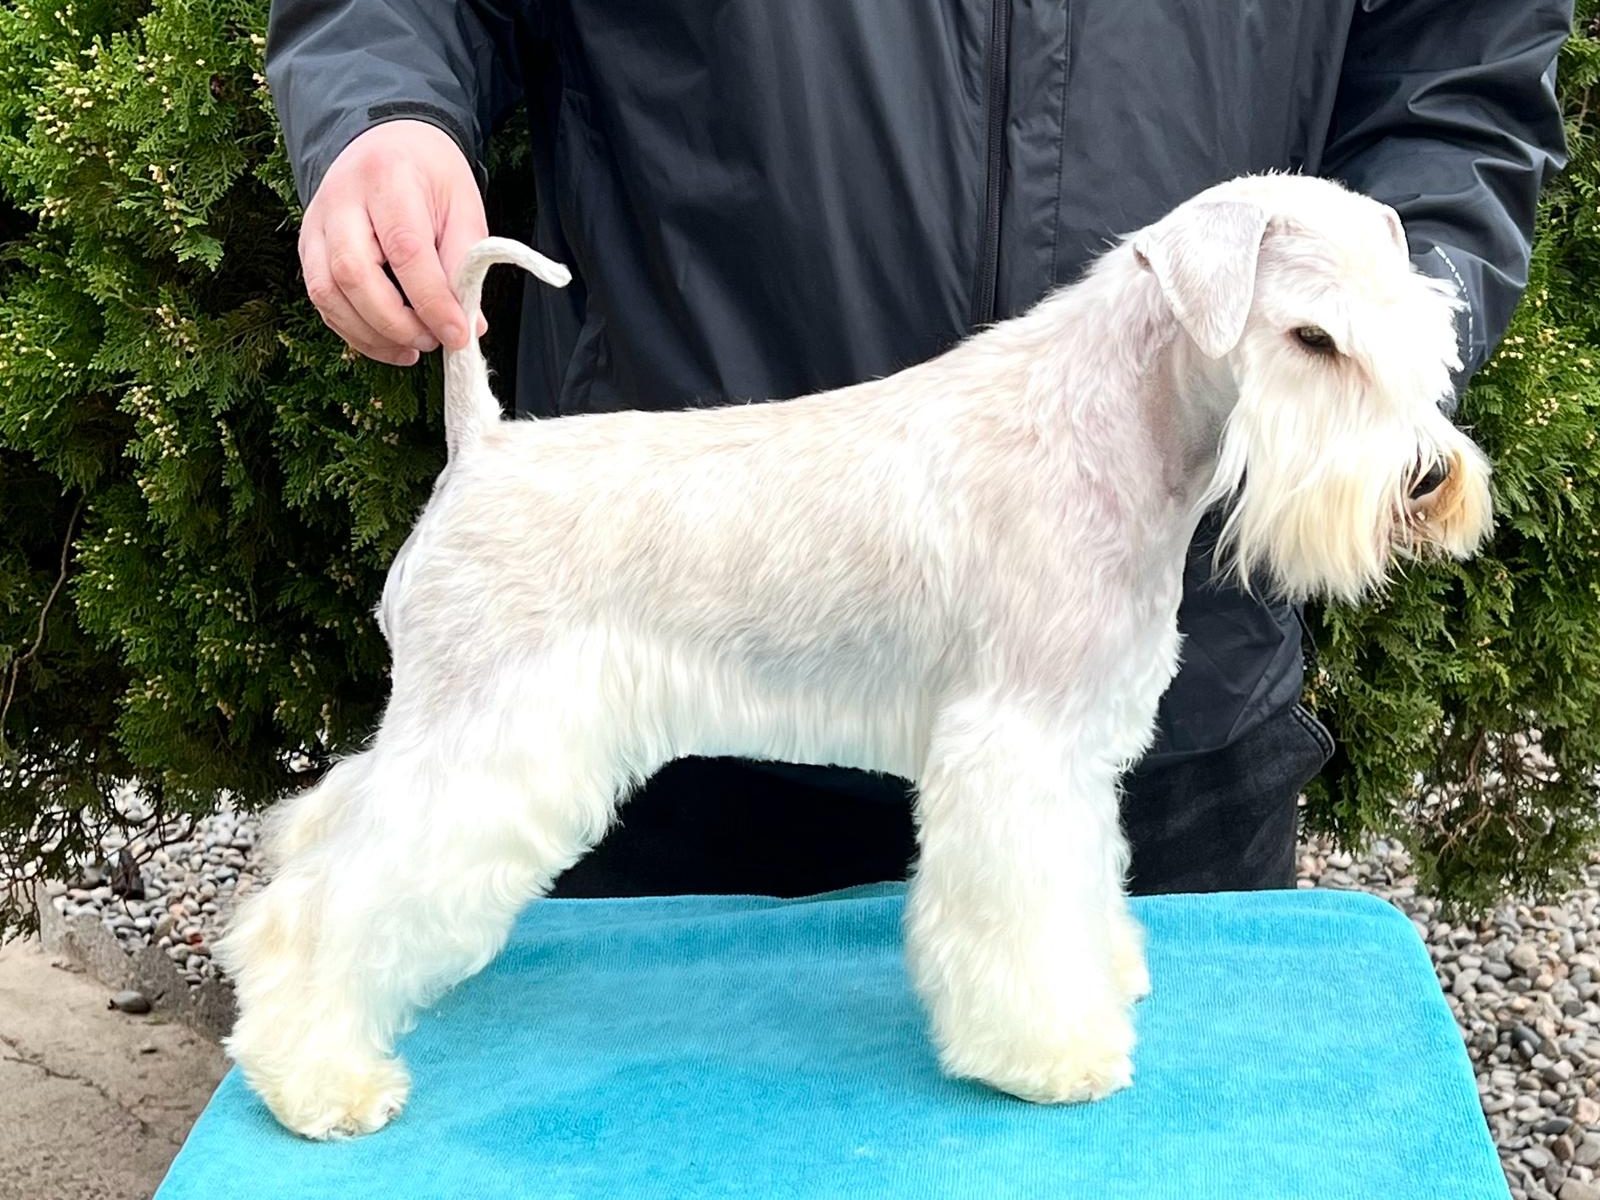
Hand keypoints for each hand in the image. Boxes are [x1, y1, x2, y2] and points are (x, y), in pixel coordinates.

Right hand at [299, 120, 486, 365]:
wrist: (387, 143)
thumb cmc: (429, 176)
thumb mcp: (462, 206)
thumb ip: (465, 262)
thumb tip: (470, 324)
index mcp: (388, 179)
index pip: (405, 250)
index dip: (432, 301)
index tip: (458, 335)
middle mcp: (342, 200)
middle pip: (354, 274)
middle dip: (396, 323)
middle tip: (433, 341)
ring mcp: (317, 224)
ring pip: (328, 293)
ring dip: (371, 335)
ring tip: (412, 349)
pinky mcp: (307, 247)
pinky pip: (322, 300)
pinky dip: (353, 331)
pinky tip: (387, 343)